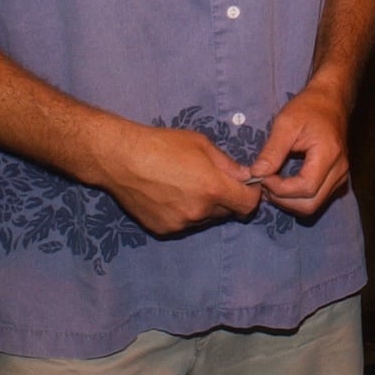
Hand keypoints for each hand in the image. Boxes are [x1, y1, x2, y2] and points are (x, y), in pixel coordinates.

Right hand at [99, 124, 262, 235]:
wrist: (122, 160)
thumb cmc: (163, 145)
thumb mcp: (201, 145)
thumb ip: (227, 164)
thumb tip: (245, 175)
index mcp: (213, 189)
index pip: (248, 204)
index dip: (252, 195)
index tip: (247, 186)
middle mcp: (199, 211)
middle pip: (228, 212)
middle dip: (228, 199)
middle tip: (214, 181)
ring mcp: (180, 223)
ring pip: (206, 219)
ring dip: (206, 207)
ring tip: (188, 185)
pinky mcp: (163, 229)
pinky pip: (185, 223)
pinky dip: (186, 213)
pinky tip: (172, 195)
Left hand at [249, 82, 349, 215]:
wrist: (331, 99)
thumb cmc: (308, 107)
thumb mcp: (285, 123)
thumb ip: (271, 151)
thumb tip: (255, 175)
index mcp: (329, 155)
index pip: (305, 188)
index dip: (279, 189)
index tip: (261, 176)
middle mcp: (339, 170)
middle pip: (310, 204)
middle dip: (283, 200)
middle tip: (264, 185)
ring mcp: (341, 175)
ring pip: (314, 205)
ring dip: (289, 202)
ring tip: (272, 185)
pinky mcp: (337, 178)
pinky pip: (318, 198)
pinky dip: (298, 198)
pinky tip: (284, 185)